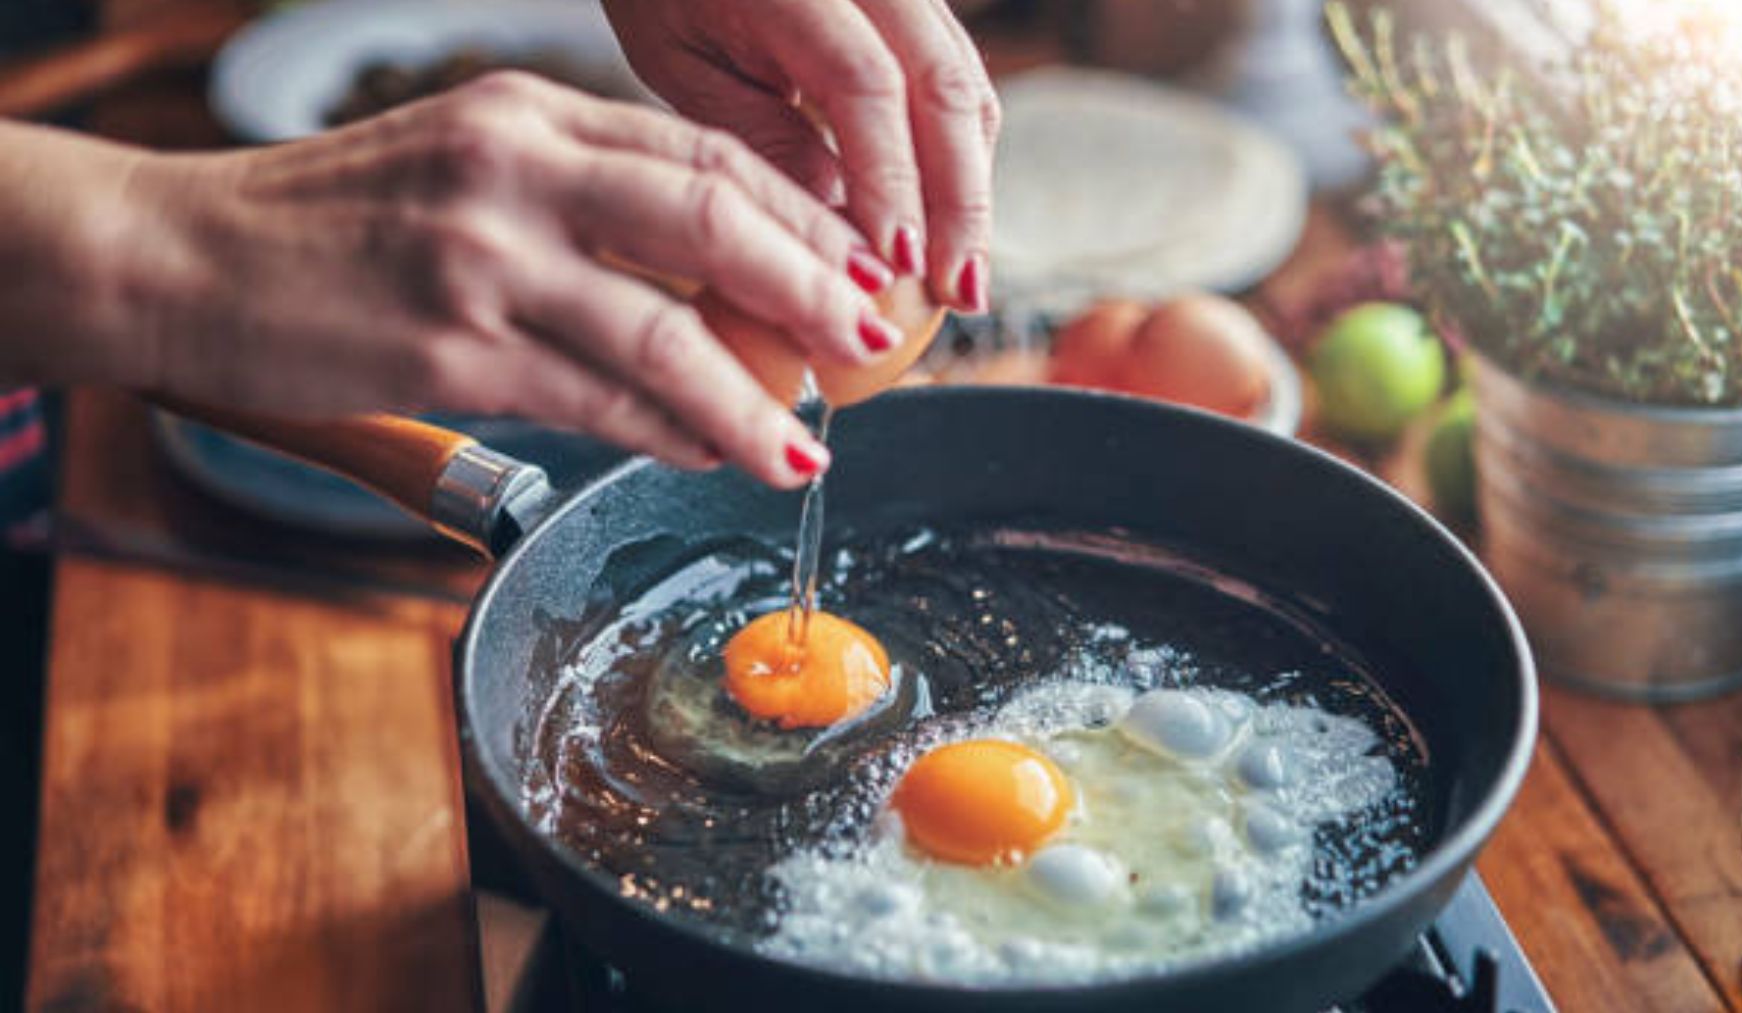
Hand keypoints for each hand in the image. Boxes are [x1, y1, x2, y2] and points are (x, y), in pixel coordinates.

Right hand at [80, 74, 914, 486]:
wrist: (180, 255)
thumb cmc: (330, 222)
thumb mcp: (464, 165)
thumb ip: (579, 199)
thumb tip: (708, 277)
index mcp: (527, 113)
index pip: (702, 153)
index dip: (799, 217)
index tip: (854, 267)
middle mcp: (514, 169)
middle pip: (711, 217)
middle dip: (813, 287)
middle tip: (870, 341)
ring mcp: (482, 259)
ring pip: (666, 330)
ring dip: (753, 398)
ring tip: (805, 443)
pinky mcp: (451, 350)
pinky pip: (597, 400)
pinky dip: (668, 433)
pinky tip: (710, 453)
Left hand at [601, 0, 1000, 312]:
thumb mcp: (688, 68)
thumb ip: (764, 140)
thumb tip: (844, 239)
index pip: (865, 83)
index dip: (890, 180)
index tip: (895, 266)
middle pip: (944, 86)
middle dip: (960, 201)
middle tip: (957, 293)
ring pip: (968, 87)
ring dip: (972, 189)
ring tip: (962, 278)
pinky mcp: (925, 9)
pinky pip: (961, 82)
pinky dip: (961, 160)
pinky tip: (948, 228)